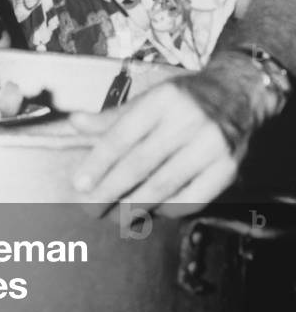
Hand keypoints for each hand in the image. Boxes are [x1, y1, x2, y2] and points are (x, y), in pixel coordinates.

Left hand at [69, 81, 238, 218]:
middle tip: (90, 208)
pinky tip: (152, 211)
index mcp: (161, 100)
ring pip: (164, 184)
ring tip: (116, 217)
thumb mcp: (147, 98)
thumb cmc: (182, 98)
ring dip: (136, 205)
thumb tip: (75, 123)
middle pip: (140, 164)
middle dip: (111, 190)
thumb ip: (111, 117)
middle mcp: (187, 121)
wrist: (236, 94)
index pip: (122, 136)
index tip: (79, 184)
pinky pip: (193, 197)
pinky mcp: (228, 167)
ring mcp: (211, 145)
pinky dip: (169, 208)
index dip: (98, 163)